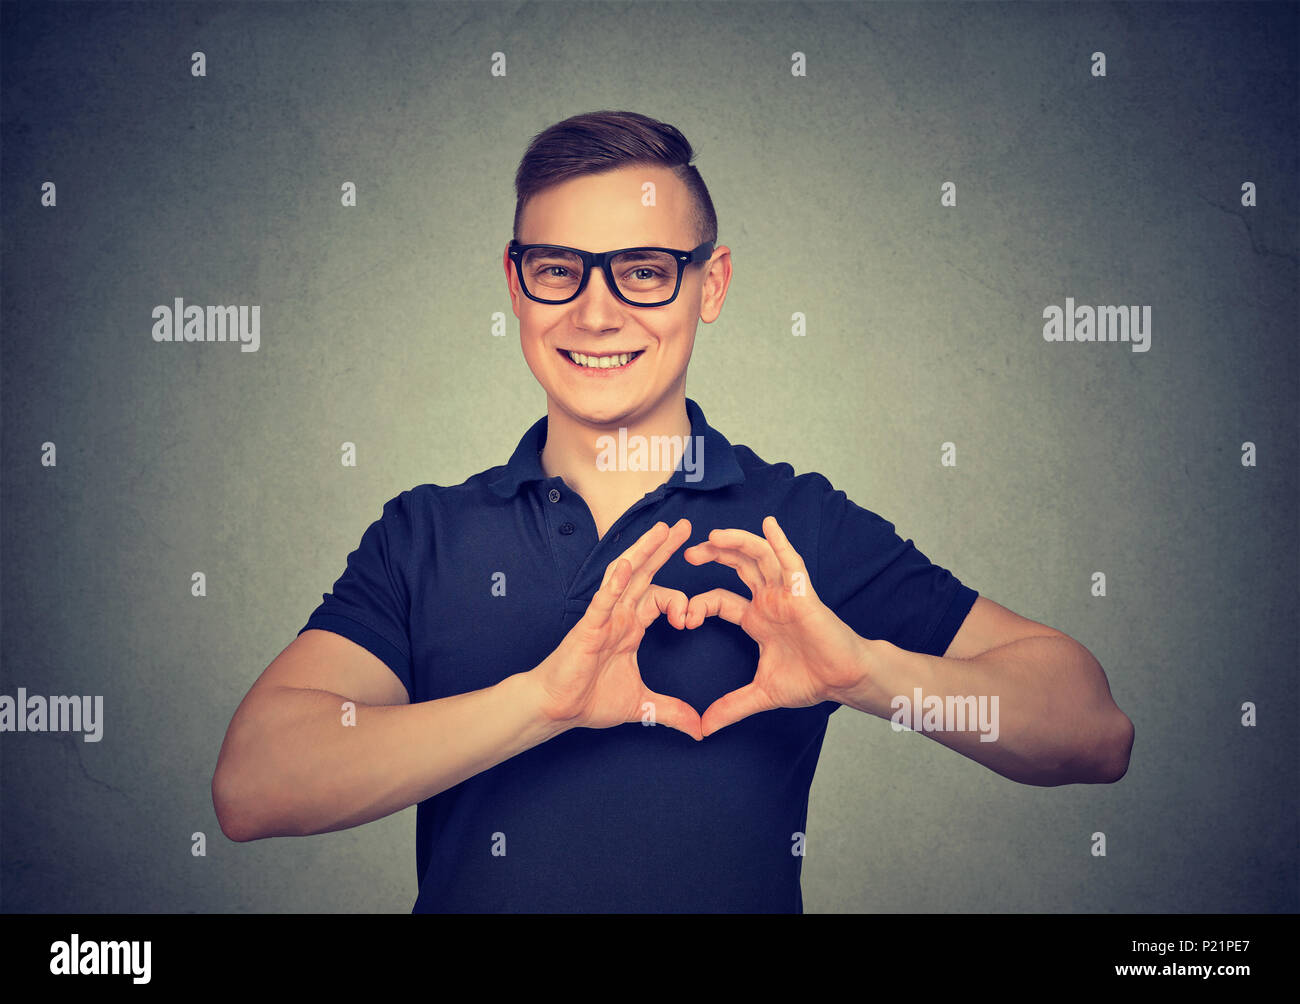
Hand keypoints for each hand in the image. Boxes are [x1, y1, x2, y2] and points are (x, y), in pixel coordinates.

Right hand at [532, 518, 702, 740]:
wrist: (556, 709)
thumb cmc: (589, 699)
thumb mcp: (642, 706)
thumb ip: (672, 712)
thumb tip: (699, 729)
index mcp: (631, 627)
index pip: (660, 598)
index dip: (680, 602)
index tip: (689, 622)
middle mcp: (619, 615)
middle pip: (645, 573)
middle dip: (664, 549)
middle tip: (686, 526)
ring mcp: (604, 618)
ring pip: (626, 576)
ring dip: (644, 552)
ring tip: (662, 530)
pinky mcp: (588, 627)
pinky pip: (603, 601)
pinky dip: (614, 583)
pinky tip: (625, 566)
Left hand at [683, 515, 869, 735]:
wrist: (844, 680)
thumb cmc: (811, 680)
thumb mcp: (762, 694)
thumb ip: (732, 707)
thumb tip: (704, 729)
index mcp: (756, 618)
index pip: (720, 599)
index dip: (699, 604)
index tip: (684, 619)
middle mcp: (769, 600)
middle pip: (737, 567)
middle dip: (713, 555)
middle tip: (688, 553)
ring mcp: (786, 593)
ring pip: (759, 558)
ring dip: (737, 544)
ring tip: (714, 536)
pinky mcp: (804, 593)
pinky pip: (791, 563)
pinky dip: (780, 543)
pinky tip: (768, 525)